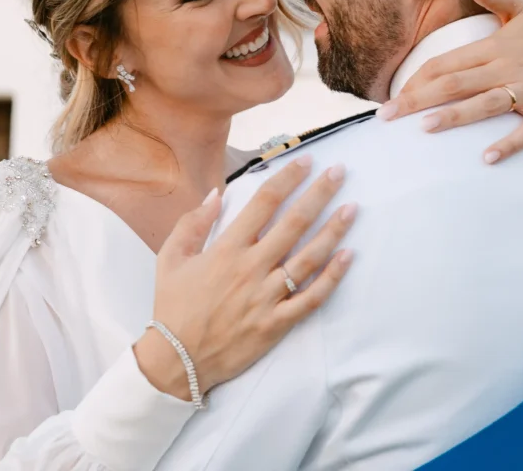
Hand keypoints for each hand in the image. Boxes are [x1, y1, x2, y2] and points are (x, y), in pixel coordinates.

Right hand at [133, 157, 356, 400]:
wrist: (178, 360)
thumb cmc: (173, 307)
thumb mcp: (170, 258)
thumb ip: (193, 223)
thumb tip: (217, 194)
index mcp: (226, 249)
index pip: (264, 203)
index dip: (288, 178)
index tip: (307, 162)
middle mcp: (250, 268)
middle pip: (294, 223)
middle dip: (319, 194)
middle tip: (339, 173)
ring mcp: (266, 297)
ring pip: (308, 258)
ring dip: (333, 231)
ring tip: (352, 209)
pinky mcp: (277, 323)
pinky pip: (311, 298)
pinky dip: (332, 277)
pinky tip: (348, 257)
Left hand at [377, 0, 522, 163]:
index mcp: (494, 46)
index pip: (446, 62)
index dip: (417, 78)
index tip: (392, 95)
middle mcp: (507, 67)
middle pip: (455, 83)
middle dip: (418, 100)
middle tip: (386, 117)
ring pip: (486, 104)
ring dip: (456, 116)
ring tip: (425, 128)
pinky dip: (509, 143)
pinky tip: (488, 158)